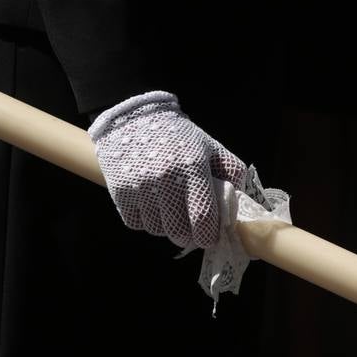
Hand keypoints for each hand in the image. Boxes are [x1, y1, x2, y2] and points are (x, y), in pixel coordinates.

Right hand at [90, 91, 248, 250]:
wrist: (133, 119)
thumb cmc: (178, 137)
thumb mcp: (211, 147)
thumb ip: (230, 173)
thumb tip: (236, 203)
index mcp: (192, 167)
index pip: (203, 218)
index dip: (208, 235)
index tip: (210, 237)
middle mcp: (165, 178)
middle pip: (179, 231)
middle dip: (188, 235)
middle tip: (191, 229)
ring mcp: (139, 186)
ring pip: (157, 230)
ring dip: (166, 227)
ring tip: (170, 211)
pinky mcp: (120, 192)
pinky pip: (136, 223)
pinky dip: (145, 220)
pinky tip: (151, 205)